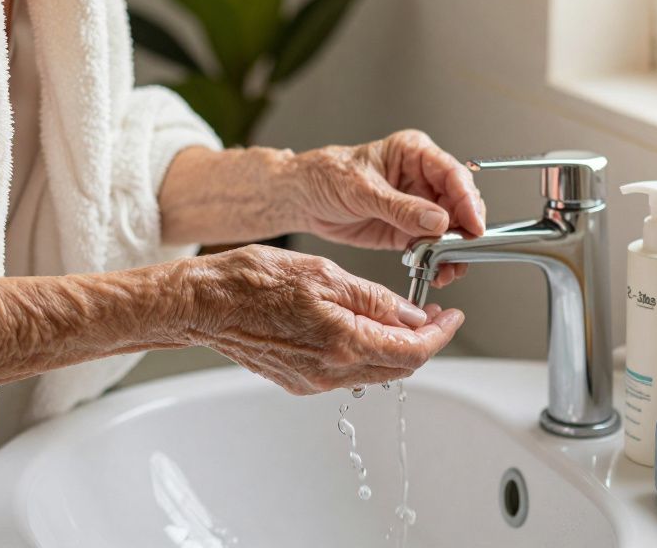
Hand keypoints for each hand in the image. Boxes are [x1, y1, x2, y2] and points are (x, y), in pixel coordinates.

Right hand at [184, 245, 463, 394]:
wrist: (204, 304)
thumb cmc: (252, 281)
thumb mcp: (324, 274)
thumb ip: (374, 299)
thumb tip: (412, 316)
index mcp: (342, 343)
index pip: (413, 351)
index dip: (440, 335)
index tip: (451, 317)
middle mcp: (330, 372)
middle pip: (398, 368)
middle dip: (422, 342)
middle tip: (431, 315)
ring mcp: (312, 381)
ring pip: (373, 371)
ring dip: (394, 348)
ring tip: (397, 316)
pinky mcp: (298, 381)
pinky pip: (345, 372)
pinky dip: (364, 352)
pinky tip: (360, 326)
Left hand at [293, 130, 485, 287]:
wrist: (303, 198)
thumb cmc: (327, 176)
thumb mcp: (363, 191)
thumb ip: (401, 207)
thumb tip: (438, 221)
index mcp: (414, 153)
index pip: (453, 174)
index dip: (468, 200)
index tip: (473, 225)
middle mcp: (422, 177)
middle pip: (459, 203)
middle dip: (464, 229)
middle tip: (462, 251)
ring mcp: (418, 205)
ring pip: (451, 228)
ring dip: (454, 250)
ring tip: (449, 269)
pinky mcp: (409, 230)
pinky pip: (433, 246)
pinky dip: (438, 260)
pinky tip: (438, 272)